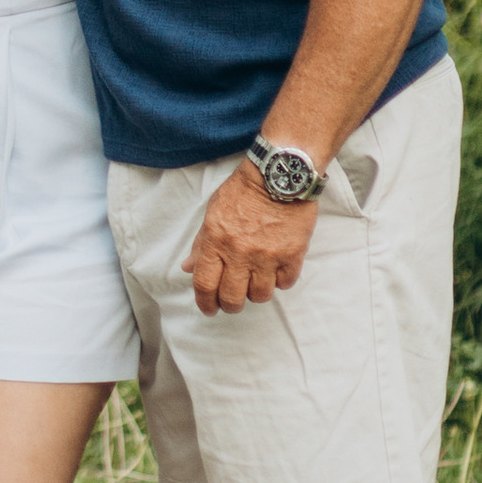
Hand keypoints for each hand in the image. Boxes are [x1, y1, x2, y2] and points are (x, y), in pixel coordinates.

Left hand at [189, 159, 317, 314]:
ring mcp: (268, 255)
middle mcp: (240, 253)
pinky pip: (285, 283)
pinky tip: (276, 269)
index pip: (205, 284)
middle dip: (230, 305)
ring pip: (260, 295)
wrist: (279, 174)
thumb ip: (201, 243)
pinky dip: (280, 280)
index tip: (209, 308)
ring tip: (255, 280)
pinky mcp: (292, 254)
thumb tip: (189, 268)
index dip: (205, 303)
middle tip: (232, 302)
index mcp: (216, 241)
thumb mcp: (213, 212)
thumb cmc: (244, 190)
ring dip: (256, 292)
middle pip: (232, 298)